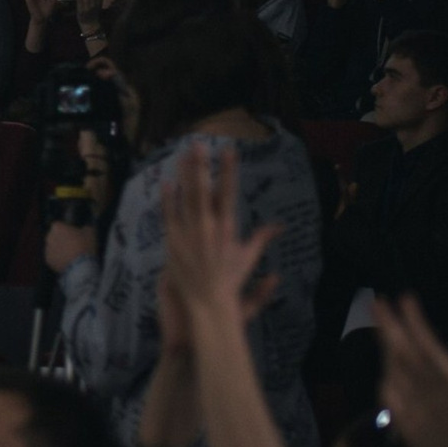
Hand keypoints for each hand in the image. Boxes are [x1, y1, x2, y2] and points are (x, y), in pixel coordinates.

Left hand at [43, 220, 96, 271]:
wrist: (80, 266)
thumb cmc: (84, 246)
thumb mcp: (90, 233)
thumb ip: (85, 228)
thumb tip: (84, 229)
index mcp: (57, 227)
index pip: (59, 225)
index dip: (66, 230)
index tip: (73, 234)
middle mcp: (49, 237)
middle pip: (54, 236)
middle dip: (61, 239)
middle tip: (72, 245)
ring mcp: (47, 249)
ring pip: (53, 247)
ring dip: (59, 250)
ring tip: (71, 255)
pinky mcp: (48, 260)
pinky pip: (53, 258)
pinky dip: (58, 259)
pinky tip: (68, 262)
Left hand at [161, 138, 281, 324]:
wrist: (207, 303)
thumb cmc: (230, 281)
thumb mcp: (248, 257)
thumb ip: (261, 238)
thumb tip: (280, 226)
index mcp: (227, 228)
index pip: (228, 193)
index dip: (228, 171)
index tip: (229, 150)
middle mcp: (208, 228)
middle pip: (203, 190)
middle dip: (202, 165)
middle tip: (199, 142)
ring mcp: (188, 234)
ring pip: (185, 198)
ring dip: (184, 175)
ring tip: (182, 154)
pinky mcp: (173, 242)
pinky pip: (169, 215)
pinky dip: (168, 198)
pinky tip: (167, 181)